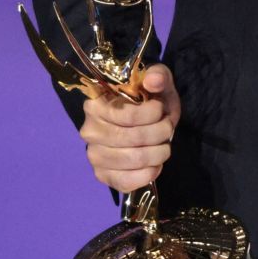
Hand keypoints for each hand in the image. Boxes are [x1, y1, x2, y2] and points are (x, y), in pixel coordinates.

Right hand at [80, 63, 181, 193]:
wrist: (147, 125)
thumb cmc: (149, 101)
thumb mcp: (157, 83)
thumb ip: (158, 76)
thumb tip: (153, 80)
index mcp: (96, 105)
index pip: (128, 116)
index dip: (152, 114)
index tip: (160, 109)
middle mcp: (89, 131)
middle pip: (133, 139)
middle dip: (160, 134)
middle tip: (167, 129)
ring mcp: (94, 155)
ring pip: (133, 160)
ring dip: (158, 153)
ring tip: (163, 146)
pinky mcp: (102, 176)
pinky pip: (126, 182)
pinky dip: (148, 174)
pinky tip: (155, 165)